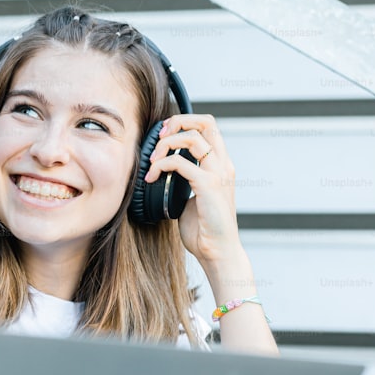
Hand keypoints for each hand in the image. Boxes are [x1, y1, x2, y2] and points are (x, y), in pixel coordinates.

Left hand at [142, 114, 242, 268]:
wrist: (217, 252)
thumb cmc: (204, 228)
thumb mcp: (192, 195)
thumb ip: (184, 179)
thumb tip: (162, 170)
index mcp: (221, 165)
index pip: (209, 126)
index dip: (184, 122)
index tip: (164, 134)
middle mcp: (223, 165)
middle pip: (206, 122)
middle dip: (177, 122)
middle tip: (158, 138)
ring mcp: (218, 174)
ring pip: (192, 138)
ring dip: (165, 144)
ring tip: (151, 161)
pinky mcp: (209, 186)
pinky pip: (180, 163)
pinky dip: (160, 165)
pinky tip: (151, 177)